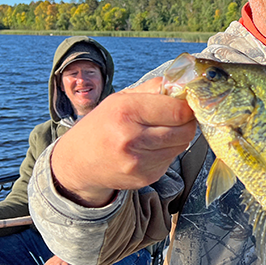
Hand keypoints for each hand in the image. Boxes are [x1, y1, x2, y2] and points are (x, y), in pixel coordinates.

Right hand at [51, 77, 196, 206]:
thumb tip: (184, 87)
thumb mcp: (122, 98)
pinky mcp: (145, 178)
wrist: (79, 161)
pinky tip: (149, 148)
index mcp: (126, 111)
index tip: (185, 104)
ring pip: (181, 146)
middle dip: (186, 122)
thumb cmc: (103, 124)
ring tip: (158, 132)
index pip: (178, 110)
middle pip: (186, 130)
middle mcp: (132, 138)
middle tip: (176, 118)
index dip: (187, 107)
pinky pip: (171, 160)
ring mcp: (139, 162)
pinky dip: (167, 152)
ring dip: (177, 138)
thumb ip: (154, 88)